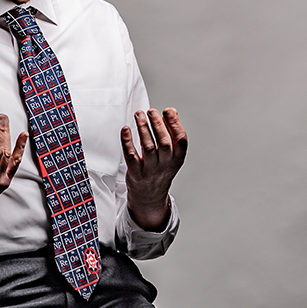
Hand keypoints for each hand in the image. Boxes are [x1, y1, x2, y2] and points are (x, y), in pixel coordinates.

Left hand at [121, 107, 186, 231]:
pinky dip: (127, 141)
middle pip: (164, 143)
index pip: (181, 140)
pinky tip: (126, 129)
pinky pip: (131, 156)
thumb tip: (172, 111)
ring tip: (139, 115)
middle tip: (151, 111)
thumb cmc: (160, 169)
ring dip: (143, 128)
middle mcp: (165, 164)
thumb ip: (172, 133)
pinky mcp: (135, 173)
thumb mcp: (172, 154)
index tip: (168, 111)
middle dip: (158, 124)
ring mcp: (150, 170)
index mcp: (177, 158)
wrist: (149, 196)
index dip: (175, 124)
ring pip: (148, 147)